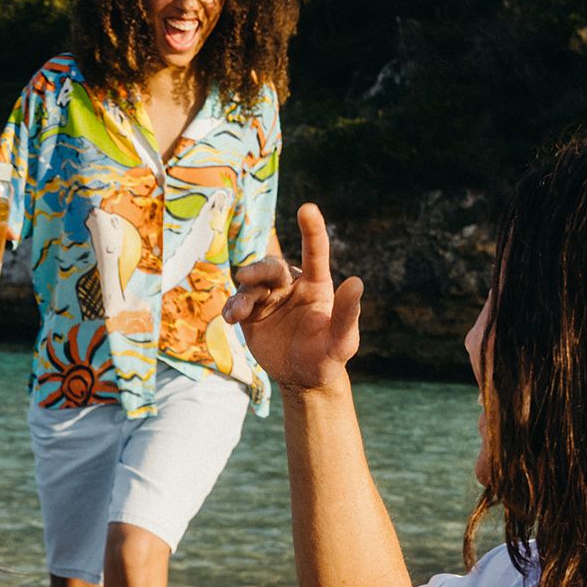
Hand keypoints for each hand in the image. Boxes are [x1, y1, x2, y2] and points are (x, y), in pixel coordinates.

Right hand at [221, 203, 362, 397]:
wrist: (303, 378)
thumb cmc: (328, 356)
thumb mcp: (342, 340)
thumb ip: (348, 313)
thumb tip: (357, 282)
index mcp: (316, 285)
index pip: (314, 252)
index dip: (312, 230)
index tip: (307, 208)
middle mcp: (291, 286)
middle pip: (272, 266)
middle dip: (258, 268)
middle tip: (245, 276)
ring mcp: (269, 298)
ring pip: (251, 284)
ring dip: (242, 294)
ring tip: (237, 313)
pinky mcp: (251, 314)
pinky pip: (237, 304)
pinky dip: (231, 308)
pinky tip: (230, 318)